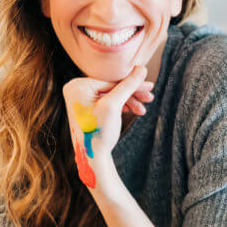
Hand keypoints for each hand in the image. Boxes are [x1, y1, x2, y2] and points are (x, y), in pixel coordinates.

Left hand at [62, 65, 153, 187]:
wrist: (92, 159)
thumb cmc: (99, 132)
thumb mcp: (114, 106)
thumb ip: (127, 85)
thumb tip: (141, 68)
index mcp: (76, 86)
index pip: (110, 81)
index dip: (132, 84)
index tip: (150, 85)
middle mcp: (75, 90)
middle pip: (111, 87)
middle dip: (131, 94)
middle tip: (150, 97)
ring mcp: (80, 99)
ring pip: (110, 95)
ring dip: (128, 101)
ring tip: (142, 110)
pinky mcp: (86, 107)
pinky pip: (106, 101)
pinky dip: (119, 106)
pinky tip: (132, 111)